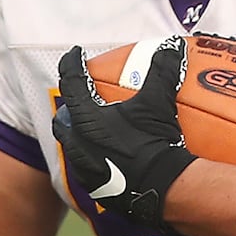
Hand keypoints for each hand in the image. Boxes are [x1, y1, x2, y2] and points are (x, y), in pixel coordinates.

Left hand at [52, 37, 196, 225]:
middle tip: (81, 99)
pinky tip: (109, 157)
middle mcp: (77, 145)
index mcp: (86, 120)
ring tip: (94, 129)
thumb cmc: (153, 144)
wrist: (161, 189)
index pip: (71, 83)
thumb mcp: (157, 104)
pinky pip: (88, 169)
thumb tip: (171, 46)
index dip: (72, 65)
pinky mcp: (97, 189)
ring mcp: (85, 170)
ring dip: (80, 135)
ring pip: (73, 147)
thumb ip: (161, 72)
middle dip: (69, 108)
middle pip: (64, 120)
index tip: (75, 54)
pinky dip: (95, 158)